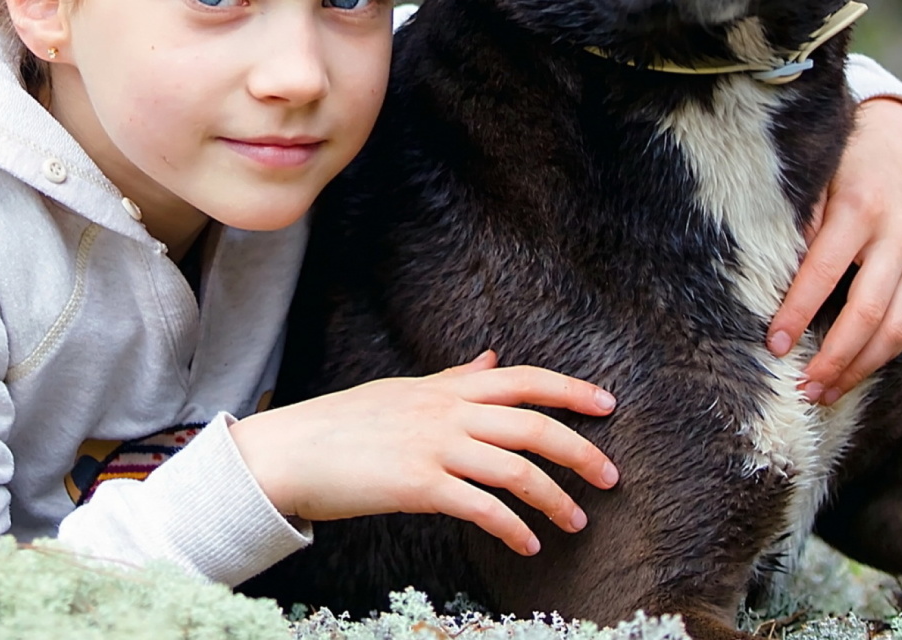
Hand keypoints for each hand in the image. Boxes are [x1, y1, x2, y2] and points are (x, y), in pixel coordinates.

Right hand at [229, 350, 617, 555]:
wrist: (290, 451)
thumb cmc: (345, 424)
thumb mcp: (404, 390)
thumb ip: (454, 379)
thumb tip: (492, 358)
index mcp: (446, 388)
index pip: (522, 380)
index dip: (569, 390)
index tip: (608, 404)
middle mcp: (445, 411)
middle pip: (532, 425)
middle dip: (579, 451)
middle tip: (611, 477)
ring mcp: (433, 447)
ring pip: (515, 469)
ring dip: (554, 500)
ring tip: (575, 523)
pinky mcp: (417, 486)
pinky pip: (481, 507)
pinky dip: (513, 528)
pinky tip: (528, 544)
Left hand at [768, 97, 901, 404]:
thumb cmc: (845, 160)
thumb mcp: (817, 177)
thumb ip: (800, 223)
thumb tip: (774, 278)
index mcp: (861, 208)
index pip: (824, 273)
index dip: (797, 314)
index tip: (773, 346)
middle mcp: (899, 235)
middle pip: (869, 313)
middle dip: (834, 359)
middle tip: (802, 390)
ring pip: (897, 328)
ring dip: (860, 368)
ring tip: (825, 393)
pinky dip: (884, 351)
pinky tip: (856, 370)